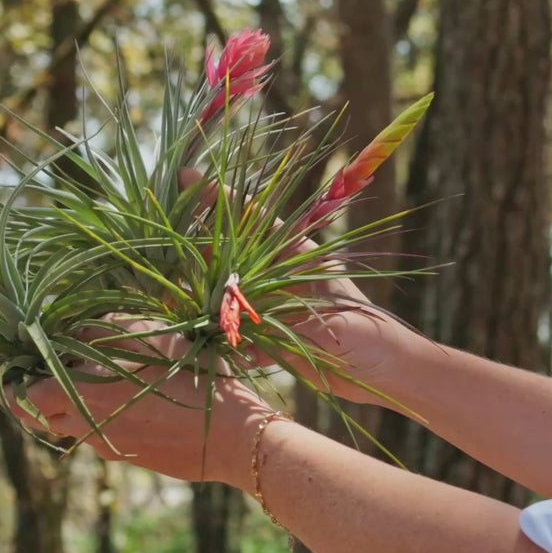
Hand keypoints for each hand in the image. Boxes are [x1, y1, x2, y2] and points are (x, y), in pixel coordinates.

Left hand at [9, 316, 274, 489]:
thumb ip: (104, 329)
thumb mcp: (150, 336)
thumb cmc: (193, 377)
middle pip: (40, 416)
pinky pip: (101, 434)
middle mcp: (90, 426)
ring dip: (65, 405)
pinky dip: (97, 415)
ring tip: (79, 379)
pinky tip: (122, 396)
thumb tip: (72, 328)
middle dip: (30, 396)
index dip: (6, 384)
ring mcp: (111, 445)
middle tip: (31, 374)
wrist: (234, 437)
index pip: (24, 399)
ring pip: (71, 425)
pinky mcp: (133, 456)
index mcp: (85, 396)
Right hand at [177, 168, 420, 407]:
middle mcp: (281, 275)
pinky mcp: (272, 337)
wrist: (392, 374)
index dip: (217, 196)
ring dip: (198, 291)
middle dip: (194, 244)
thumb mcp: (328, 320)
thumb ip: (281, 315)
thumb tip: (235, 317)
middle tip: (159, 235)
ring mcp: (274, 305)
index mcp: (298, 254)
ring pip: (226, 291)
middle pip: (229, 251)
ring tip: (165, 290)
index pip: (250, 217)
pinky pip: (234, 330)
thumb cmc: (371, 336)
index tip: (184, 178)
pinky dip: (215, 332)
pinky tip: (192, 334)